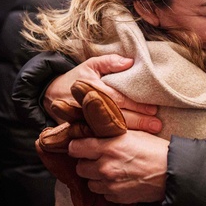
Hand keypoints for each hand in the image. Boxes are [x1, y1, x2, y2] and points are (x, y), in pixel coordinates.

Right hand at [44, 55, 160, 132]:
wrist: (49, 94)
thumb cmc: (75, 78)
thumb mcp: (90, 65)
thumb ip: (109, 62)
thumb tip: (130, 62)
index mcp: (93, 89)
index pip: (118, 98)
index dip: (136, 104)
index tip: (153, 109)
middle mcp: (88, 106)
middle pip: (117, 116)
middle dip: (138, 122)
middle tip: (156, 125)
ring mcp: (83, 121)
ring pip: (109, 129)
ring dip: (130, 133)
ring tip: (149, 134)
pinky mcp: (79, 131)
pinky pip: (100, 137)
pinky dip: (115, 140)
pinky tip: (129, 143)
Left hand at [70, 130, 169, 203]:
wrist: (173, 172)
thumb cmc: (155, 150)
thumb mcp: (132, 134)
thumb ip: (111, 134)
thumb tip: (94, 131)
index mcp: (109, 147)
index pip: (75, 148)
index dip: (78, 147)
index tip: (82, 147)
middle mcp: (105, 166)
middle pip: (80, 168)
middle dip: (87, 163)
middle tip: (98, 160)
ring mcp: (110, 184)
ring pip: (90, 183)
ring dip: (97, 178)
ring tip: (111, 171)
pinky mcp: (117, 197)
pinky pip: (103, 193)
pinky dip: (108, 188)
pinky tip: (120, 181)